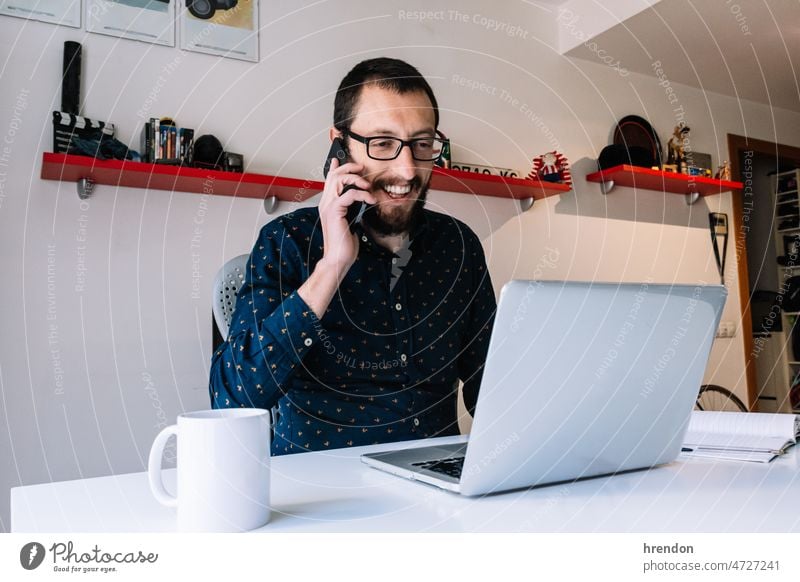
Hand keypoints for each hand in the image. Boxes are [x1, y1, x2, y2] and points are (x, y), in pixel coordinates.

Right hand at [317, 157, 375, 278]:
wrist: (338, 257)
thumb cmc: (344, 243)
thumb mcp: (350, 221)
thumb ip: (351, 209)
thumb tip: (361, 200)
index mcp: (328, 204)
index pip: (329, 180)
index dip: (335, 168)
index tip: (340, 160)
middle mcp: (326, 203)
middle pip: (334, 175)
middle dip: (349, 168)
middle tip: (362, 169)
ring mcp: (328, 206)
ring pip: (339, 180)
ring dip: (356, 179)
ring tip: (367, 185)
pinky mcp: (334, 211)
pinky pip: (350, 194)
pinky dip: (362, 194)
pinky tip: (370, 199)